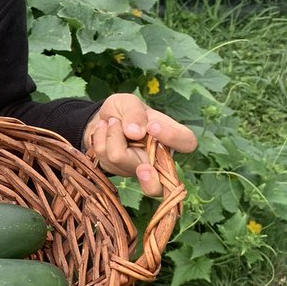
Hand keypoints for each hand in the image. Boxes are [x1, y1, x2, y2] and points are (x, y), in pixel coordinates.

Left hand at [81, 94, 197, 196]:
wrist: (104, 120)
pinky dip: (99, 138)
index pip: (186, 142)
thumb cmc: (125, 111)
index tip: (152, 126)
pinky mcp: (118, 171)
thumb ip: (134, 112)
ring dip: (111, 135)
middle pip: (160, 183)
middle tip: (143, 169)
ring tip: (112, 122)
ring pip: (121, 159)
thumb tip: (135, 132)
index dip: (173, 138)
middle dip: (150, 179)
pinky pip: (104, 157)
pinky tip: (103, 130)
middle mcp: (159, 159)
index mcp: (171, 135)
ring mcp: (139, 169)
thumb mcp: (128, 102)